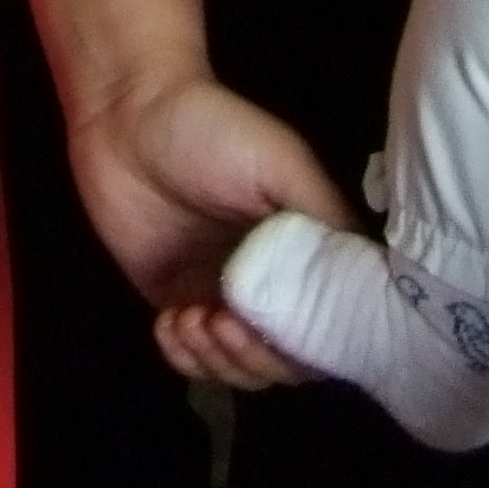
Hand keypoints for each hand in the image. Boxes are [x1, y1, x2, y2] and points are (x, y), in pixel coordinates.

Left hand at [77, 73, 344, 393]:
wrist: (124, 119)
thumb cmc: (211, 131)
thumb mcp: (281, 162)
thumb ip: (323, 219)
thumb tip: (364, 278)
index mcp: (308, 249)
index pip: (331, 324)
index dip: (311, 344)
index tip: (278, 324)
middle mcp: (272, 281)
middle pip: (285, 359)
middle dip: (256, 357)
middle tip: (223, 321)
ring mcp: (224, 297)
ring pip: (240, 368)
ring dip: (218, 361)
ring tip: (192, 318)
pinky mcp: (177, 303)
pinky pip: (191, 359)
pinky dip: (184, 358)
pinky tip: (170, 322)